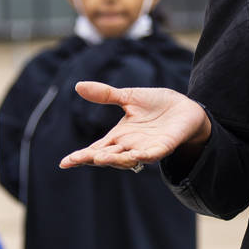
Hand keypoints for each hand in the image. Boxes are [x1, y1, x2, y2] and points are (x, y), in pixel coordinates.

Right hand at [59, 82, 210, 170]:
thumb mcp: (128, 97)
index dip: (81, 156)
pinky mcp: (163, 147)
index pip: (96, 148)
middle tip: (78, 159)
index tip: (64, 162)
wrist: (184, 107)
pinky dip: (144, 156)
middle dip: (93, 158)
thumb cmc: (156, 104)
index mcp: (119, 136)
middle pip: (107, 156)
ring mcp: (146, 149)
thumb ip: (105, 95)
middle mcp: (129, 146)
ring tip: (100, 158)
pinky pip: (152, 155)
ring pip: (127, 159)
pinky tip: (135, 155)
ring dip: (114, 159)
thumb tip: (78, 86)